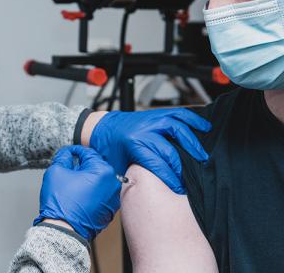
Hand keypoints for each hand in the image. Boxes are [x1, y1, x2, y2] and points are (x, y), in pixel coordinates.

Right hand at [33, 145, 120, 240]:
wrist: (63, 232)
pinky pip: (101, 194)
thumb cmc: (61, 204)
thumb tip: (67, 153)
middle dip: (82, 165)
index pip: (88, 153)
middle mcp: (112, 184)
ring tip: (73, 184)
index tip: (68, 153)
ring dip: (87, 178)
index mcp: (103, 171)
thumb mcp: (56, 171)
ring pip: (99, 180)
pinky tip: (79, 195)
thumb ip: (63, 156)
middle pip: (95, 166)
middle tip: (69, 169)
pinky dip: (92, 191)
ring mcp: (113, 198)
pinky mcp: (110, 210)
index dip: (75, 151)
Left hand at [89, 108, 211, 193]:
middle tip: (195, 174)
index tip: (179, 189)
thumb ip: (133, 177)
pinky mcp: (155, 113)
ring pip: (178, 125)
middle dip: (184, 164)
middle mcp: (143, 130)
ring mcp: (150, 119)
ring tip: (204, 152)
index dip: (171, 179)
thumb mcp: (117, 166)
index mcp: (133, 143)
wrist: (101, 128)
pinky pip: (177, 113)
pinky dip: (192, 118)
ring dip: (193, 139)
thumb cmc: (109, 148)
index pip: (158, 164)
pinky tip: (203, 125)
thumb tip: (150, 192)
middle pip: (170, 148)